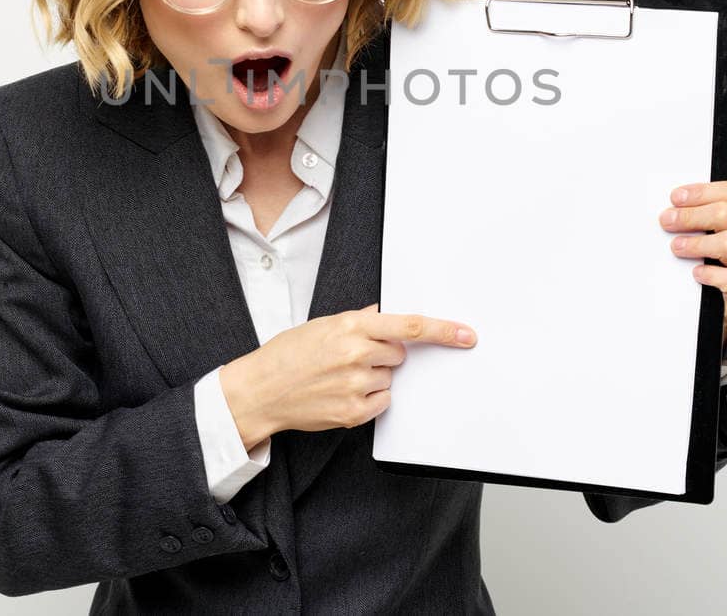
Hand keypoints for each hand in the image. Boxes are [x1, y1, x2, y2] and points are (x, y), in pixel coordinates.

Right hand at [220, 303, 476, 447]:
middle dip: (384, 354)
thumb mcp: (322, 324)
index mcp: (351, 327)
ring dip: (373, 377)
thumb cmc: (288, 355)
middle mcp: (357, 355)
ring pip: (390, 379)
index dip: (443, 330)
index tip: (466, 334)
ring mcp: (357, 386)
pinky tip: (341, 393)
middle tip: (352, 357)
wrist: (261, 390)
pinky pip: (382, 402)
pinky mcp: (355, 413)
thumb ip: (359, 320)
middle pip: (399, 354)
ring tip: (339, 377)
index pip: (409, 326)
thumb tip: (386, 314)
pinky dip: (369, 398)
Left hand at [659, 180, 726, 351]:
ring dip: (696, 243)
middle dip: (691, 215)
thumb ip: (701, 217)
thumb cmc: (712, 263)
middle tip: (667, 221)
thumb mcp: (711, 235)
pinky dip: (710, 273)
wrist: (718, 304)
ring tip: (677, 247)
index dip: (703, 192)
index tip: (676, 197)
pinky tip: (695, 272)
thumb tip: (672, 205)